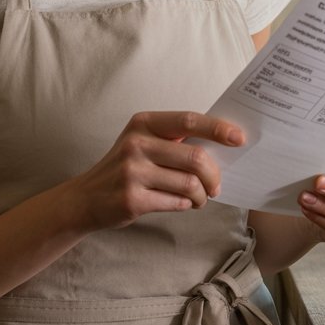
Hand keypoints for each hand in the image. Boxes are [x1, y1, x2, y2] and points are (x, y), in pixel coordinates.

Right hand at [74, 111, 243, 230]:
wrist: (85, 198)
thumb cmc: (124, 168)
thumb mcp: (142, 141)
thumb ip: (174, 139)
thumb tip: (221, 145)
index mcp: (143, 123)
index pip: (189, 120)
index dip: (218, 128)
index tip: (239, 138)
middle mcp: (136, 143)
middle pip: (195, 157)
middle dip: (214, 175)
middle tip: (216, 186)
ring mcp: (132, 172)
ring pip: (190, 184)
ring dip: (202, 195)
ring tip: (199, 198)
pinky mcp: (132, 199)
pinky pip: (176, 202)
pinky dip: (186, 205)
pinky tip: (182, 203)